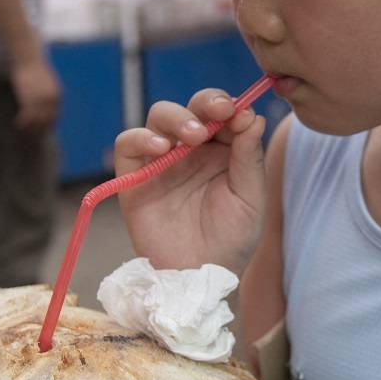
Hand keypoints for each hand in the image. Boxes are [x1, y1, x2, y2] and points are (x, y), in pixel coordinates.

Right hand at [10, 55, 62, 128]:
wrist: (28, 58)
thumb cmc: (34, 70)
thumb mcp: (46, 83)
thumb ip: (47, 94)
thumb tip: (44, 104)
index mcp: (57, 95)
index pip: (55, 116)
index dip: (49, 125)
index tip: (43, 131)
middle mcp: (51, 99)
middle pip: (47, 120)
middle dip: (39, 129)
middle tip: (31, 134)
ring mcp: (41, 99)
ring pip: (37, 120)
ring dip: (30, 127)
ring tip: (23, 129)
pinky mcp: (29, 98)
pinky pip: (27, 115)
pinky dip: (23, 121)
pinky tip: (18, 123)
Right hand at [113, 89, 265, 272]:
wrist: (201, 277)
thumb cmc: (231, 240)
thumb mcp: (250, 198)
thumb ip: (249, 157)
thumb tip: (252, 114)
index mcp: (223, 149)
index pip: (223, 112)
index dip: (229, 105)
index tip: (237, 110)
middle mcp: (192, 149)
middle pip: (192, 107)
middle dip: (205, 103)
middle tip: (217, 113)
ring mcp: (162, 160)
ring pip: (159, 117)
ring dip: (176, 118)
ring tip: (192, 135)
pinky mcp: (134, 176)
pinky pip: (128, 144)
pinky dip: (140, 138)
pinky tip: (160, 148)